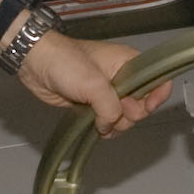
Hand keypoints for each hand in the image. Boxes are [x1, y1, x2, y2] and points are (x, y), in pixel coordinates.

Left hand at [16, 32, 175, 135]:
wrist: (35, 63)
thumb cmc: (66, 64)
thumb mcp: (94, 84)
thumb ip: (111, 108)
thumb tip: (109, 126)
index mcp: (129, 63)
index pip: (158, 80)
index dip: (157, 96)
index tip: (145, 108)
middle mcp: (123, 77)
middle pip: (142, 105)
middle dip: (129, 115)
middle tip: (112, 111)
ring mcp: (108, 92)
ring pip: (125, 116)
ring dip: (116, 124)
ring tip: (100, 123)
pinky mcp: (93, 104)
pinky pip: (109, 121)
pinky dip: (106, 128)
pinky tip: (98, 129)